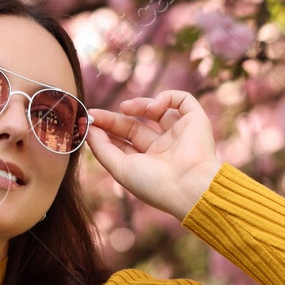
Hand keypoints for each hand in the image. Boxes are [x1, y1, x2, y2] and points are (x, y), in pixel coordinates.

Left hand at [86, 91, 223, 219]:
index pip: (124, 141)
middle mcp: (164, 147)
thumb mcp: (120, 168)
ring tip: (125, 108)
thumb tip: (88, 130)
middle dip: (115, 118)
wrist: (188, 186)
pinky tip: (153, 108)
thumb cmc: (154, 184)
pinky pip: (182, 100)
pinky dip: (166, 97)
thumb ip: (102, 149)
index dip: (107, 130)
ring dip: (139, 105)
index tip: (89, 121)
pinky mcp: (196, 121)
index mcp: (149, 162)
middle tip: (96, 114)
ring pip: (157, 110)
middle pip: (135, 125)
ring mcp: (180, 133)